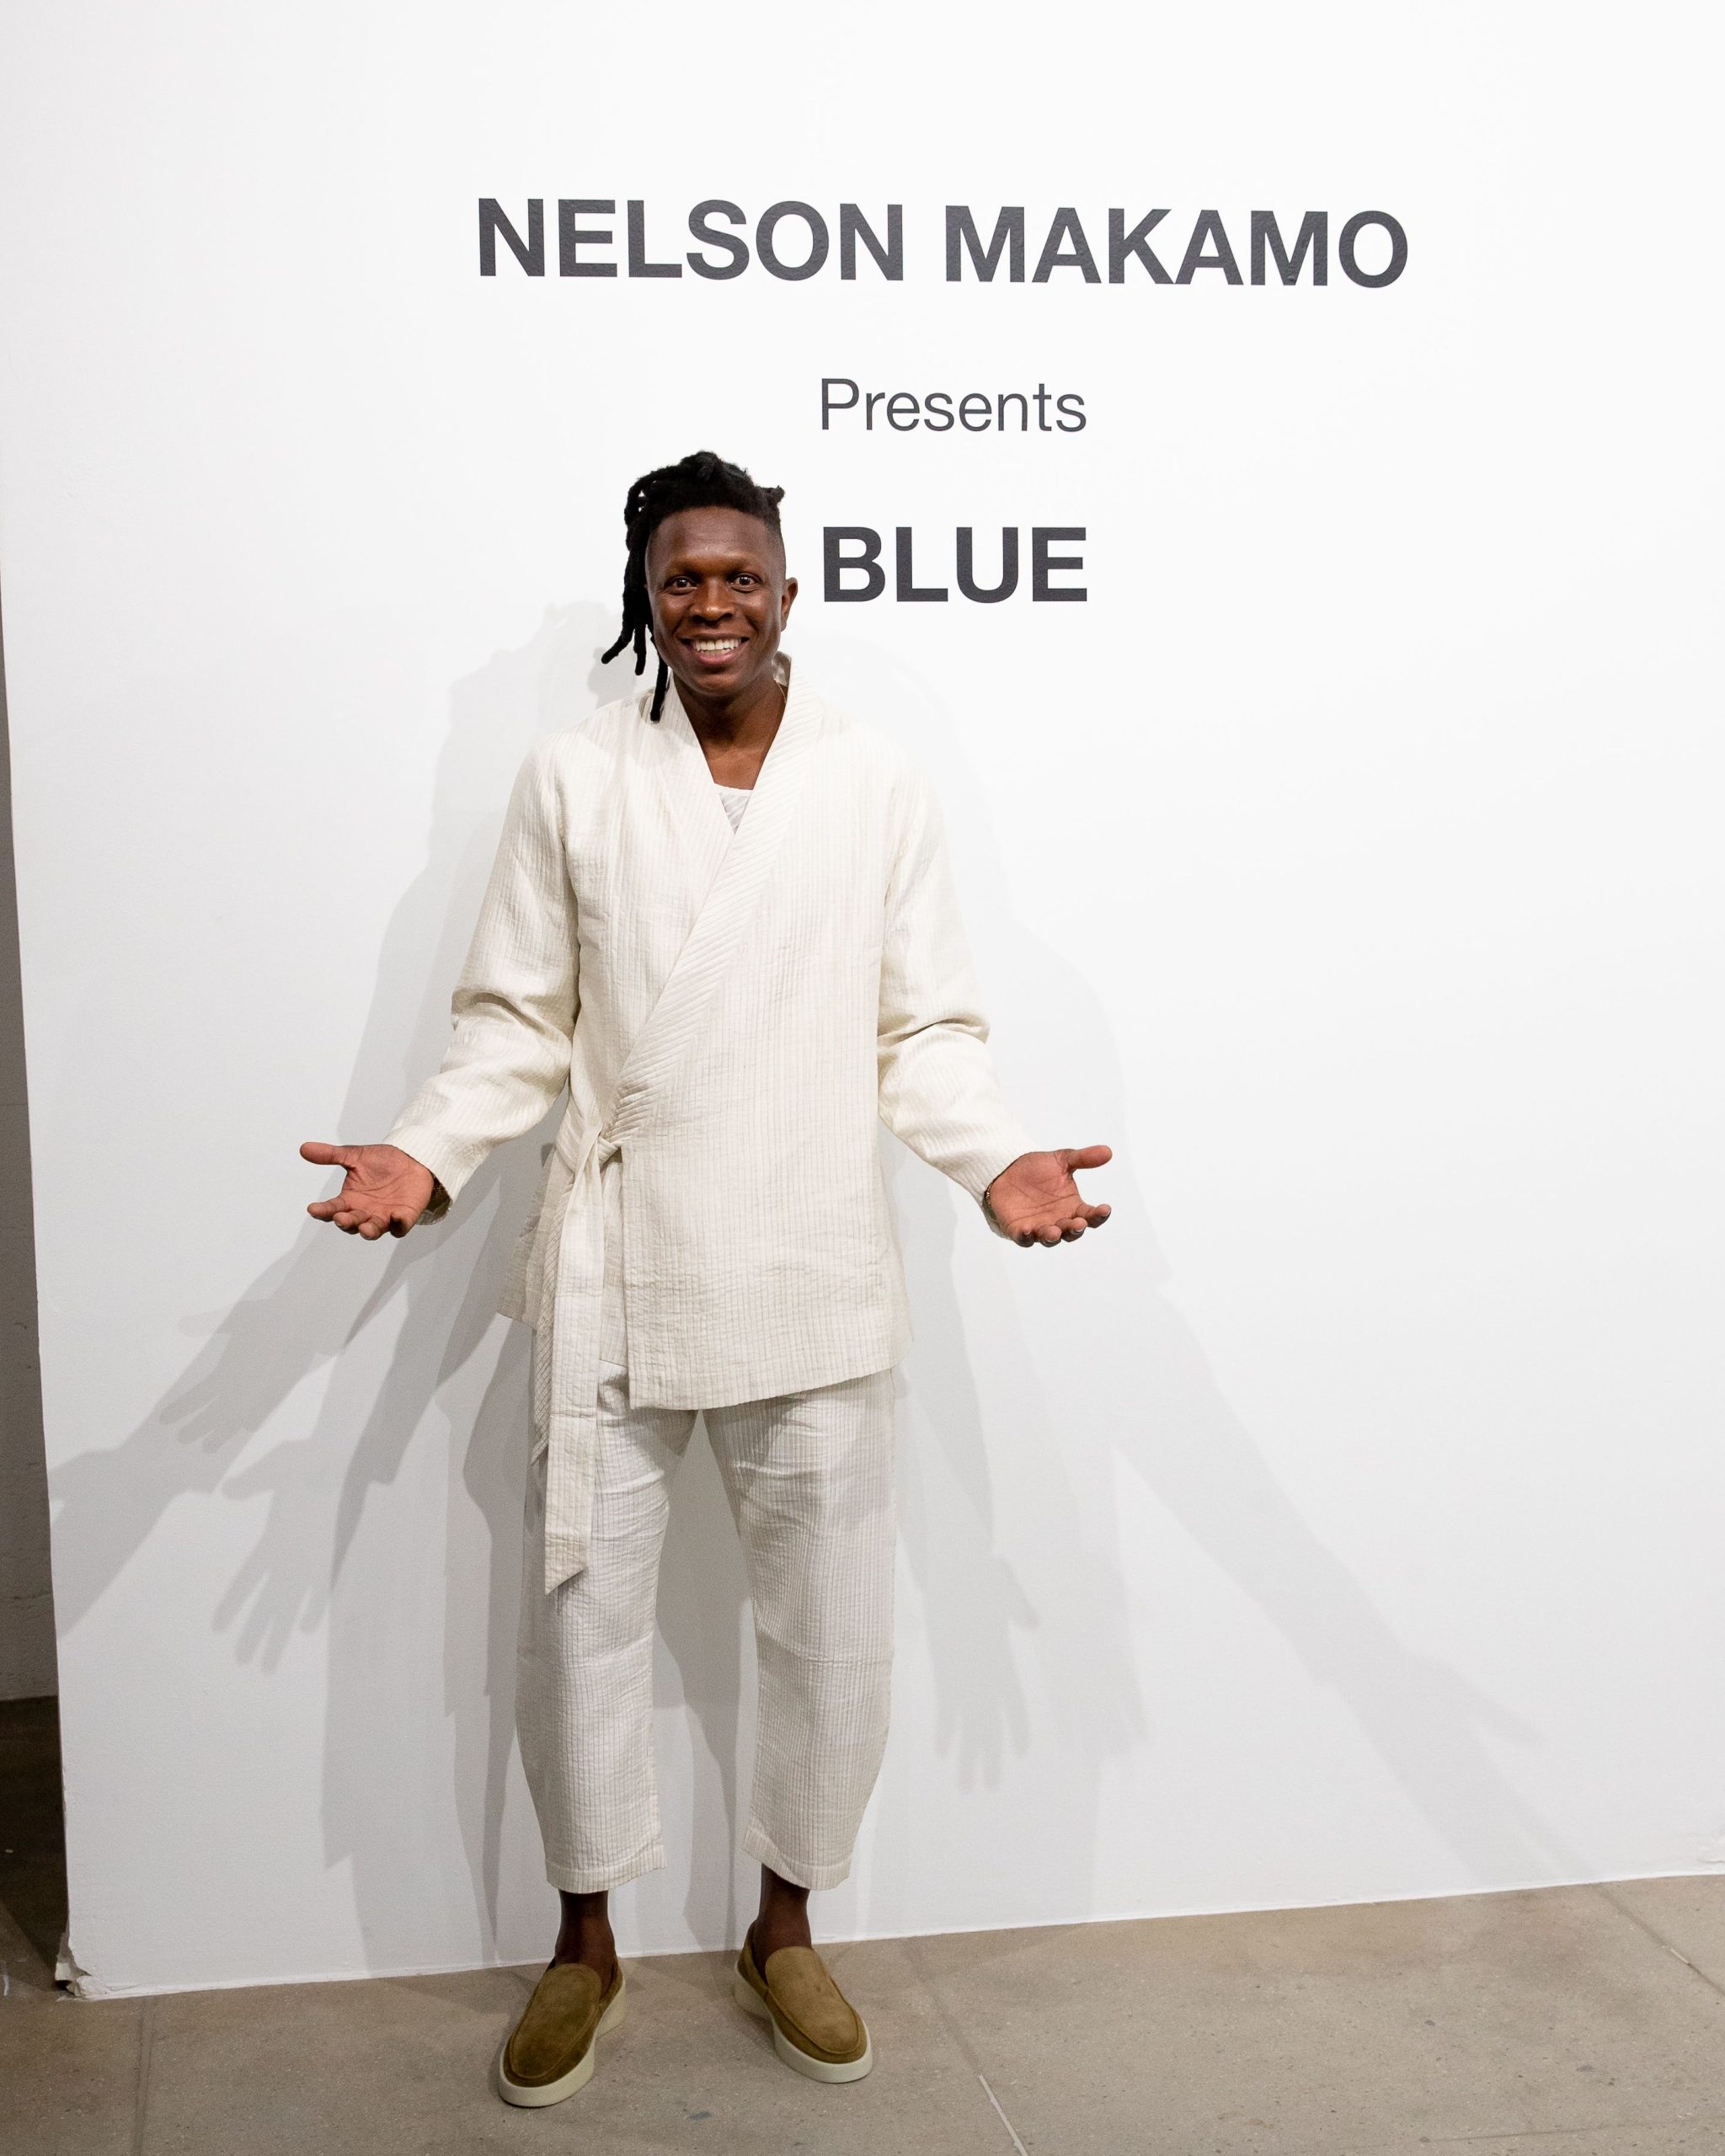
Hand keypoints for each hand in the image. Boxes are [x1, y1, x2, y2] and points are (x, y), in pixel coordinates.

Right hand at [300, 1141, 434, 1239]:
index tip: (313, 1208)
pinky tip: (396, 1217)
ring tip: (364, 1228)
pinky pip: (400, 1227)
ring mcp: (383, 1217)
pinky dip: (398, 1225)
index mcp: (350, 1199)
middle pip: (351, 1223)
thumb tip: (304, 1148)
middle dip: (345, 1222)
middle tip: (340, 1217)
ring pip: (373, 1230)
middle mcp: (364, 1212)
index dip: (323, 1210)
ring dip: (368, 1231)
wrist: (411, 1159)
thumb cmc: (382, 1161)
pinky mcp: (404, 1217)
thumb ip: (331, 1155)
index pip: (333, 1208)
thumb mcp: (354, 1156)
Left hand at [984, 1145, 1112, 1246]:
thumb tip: (1108, 1152)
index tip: (1105, 1208)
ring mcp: (1040, 1227)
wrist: (1007, 1169)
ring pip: (1050, 1239)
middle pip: (1072, 1231)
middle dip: (1075, 1229)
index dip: (1099, 1214)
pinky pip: (1024, 1239)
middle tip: (1079, 1223)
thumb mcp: (1062, 1160)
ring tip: (1054, 1231)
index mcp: (1073, 1207)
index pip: (1090, 1215)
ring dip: (1053, 1237)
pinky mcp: (1019, 1230)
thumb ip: (1084, 1158)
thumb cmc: (1038, 1169)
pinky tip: (1027, 1231)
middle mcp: (1059, 1221)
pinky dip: (1026, 1237)